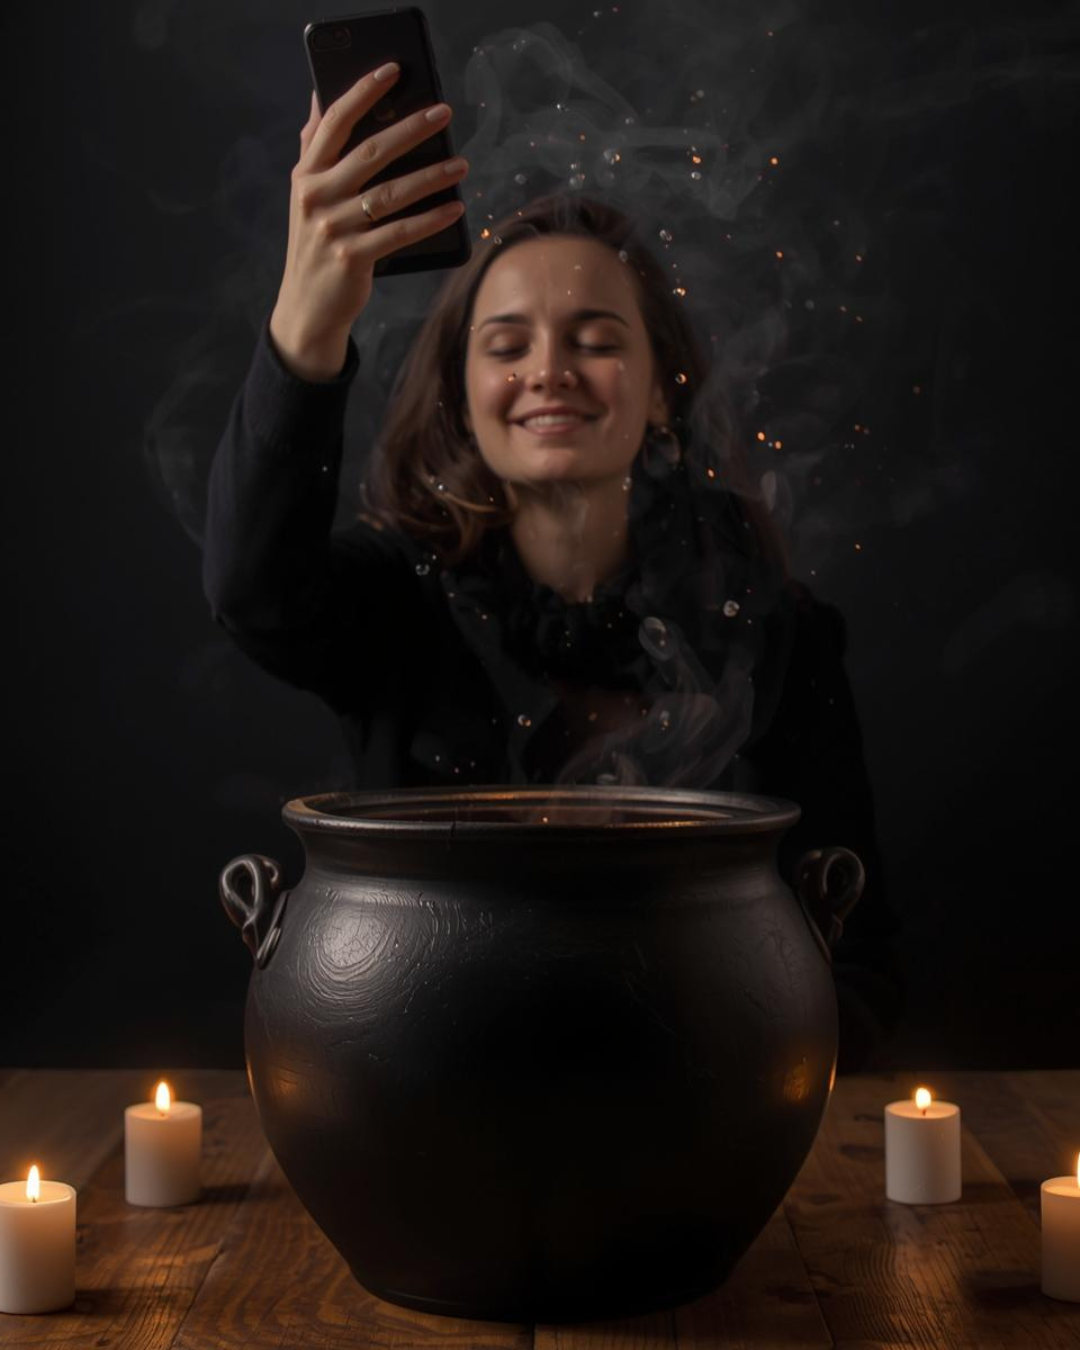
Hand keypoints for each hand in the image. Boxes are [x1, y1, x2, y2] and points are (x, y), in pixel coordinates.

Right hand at [270, 65, 468, 378]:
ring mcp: (333, 229)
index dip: (362, 92)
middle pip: (370, 153)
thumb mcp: (306, 194)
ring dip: (431, 175)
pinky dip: (430, 220)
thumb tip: (317, 96)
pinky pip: (400, 233)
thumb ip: (312, 147)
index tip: (392, 70)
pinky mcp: (353, 258)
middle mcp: (315, 197)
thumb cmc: (315, 242)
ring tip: (461, 163)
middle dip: (410, 129)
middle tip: (443, 113)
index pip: (333, 122)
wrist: (307, 306)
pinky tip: (454, 207)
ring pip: (390, 194)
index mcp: (305, 174)